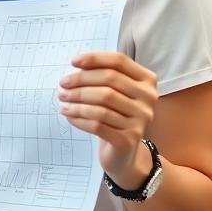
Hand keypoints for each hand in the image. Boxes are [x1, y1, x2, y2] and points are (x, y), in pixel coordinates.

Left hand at [59, 52, 157, 185]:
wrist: (124, 152)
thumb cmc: (115, 114)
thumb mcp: (113, 92)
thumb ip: (101, 75)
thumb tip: (77, 64)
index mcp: (147, 81)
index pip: (119, 61)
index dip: (95, 59)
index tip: (73, 62)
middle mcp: (149, 98)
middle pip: (109, 81)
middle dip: (81, 81)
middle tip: (62, 86)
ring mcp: (141, 120)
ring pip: (102, 103)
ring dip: (77, 101)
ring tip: (62, 101)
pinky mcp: (129, 139)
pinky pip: (98, 124)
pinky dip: (79, 118)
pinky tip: (68, 115)